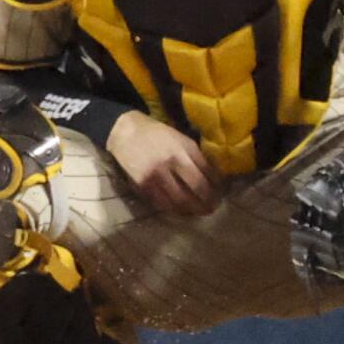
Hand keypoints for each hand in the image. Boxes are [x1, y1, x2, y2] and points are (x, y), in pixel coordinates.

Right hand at [106, 110, 220, 215]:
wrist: (123, 131)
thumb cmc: (155, 133)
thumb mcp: (179, 138)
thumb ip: (194, 155)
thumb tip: (212, 175)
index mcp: (183, 148)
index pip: (208, 172)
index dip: (217, 185)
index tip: (220, 192)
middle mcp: (171, 162)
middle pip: (197, 188)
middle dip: (208, 201)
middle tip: (213, 207)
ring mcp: (156, 175)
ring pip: (181, 200)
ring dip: (192, 209)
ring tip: (198, 212)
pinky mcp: (143, 184)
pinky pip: (162, 203)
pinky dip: (173, 209)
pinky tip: (179, 209)